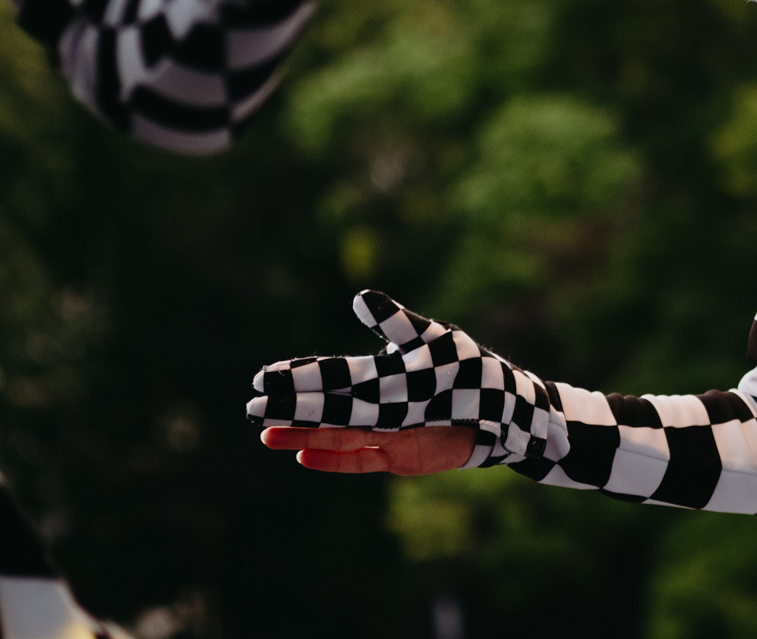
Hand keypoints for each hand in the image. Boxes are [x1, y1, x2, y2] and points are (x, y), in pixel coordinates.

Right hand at [247, 291, 556, 469]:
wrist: (505, 411)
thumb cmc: (470, 368)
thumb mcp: (434, 340)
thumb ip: (396, 324)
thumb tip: (359, 297)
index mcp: (381, 372)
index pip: (331, 374)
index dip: (298, 376)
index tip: (263, 376)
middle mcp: (378, 401)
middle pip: (325, 405)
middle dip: (289, 406)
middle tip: (250, 407)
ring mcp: (386, 431)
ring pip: (334, 433)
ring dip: (301, 433)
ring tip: (266, 436)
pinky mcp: (399, 457)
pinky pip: (360, 460)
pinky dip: (333, 459)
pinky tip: (303, 456)